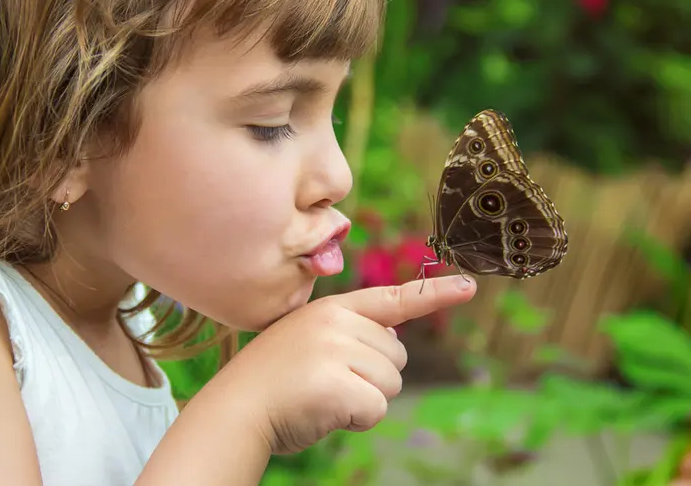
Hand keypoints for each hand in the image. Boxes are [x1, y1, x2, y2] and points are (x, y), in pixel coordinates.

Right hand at [205, 275, 476, 453]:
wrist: (236, 407)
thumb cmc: (275, 380)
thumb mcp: (308, 339)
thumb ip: (348, 333)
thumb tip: (393, 338)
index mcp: (332, 308)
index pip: (392, 299)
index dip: (435, 294)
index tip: (470, 287)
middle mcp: (338, 322)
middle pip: (397, 356)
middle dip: (373, 377)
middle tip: (328, 381)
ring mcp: (337, 351)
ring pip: (391, 384)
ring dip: (364, 399)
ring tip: (322, 394)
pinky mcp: (339, 385)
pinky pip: (376, 409)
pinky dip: (356, 420)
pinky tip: (324, 411)